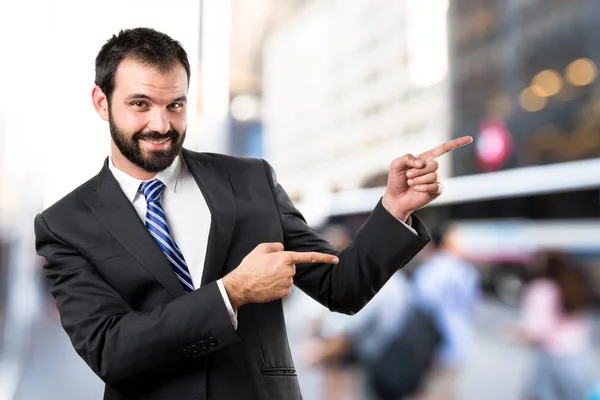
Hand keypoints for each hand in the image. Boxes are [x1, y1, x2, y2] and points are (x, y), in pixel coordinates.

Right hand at [222, 243, 338, 308]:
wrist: (241, 285)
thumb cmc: (250, 266)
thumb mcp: (260, 249)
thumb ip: (276, 246)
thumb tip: (283, 250)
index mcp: (285, 257)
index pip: (309, 257)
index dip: (324, 258)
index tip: (336, 259)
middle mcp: (289, 271)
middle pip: (292, 267)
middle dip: (283, 267)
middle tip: (267, 268)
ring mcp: (288, 283)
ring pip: (288, 278)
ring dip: (279, 277)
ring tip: (265, 277)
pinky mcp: (285, 293)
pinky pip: (285, 287)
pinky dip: (278, 286)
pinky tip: (267, 285)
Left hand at [382, 136, 472, 220]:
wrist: (396, 198)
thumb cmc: (396, 180)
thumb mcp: (396, 165)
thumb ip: (407, 158)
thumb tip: (422, 163)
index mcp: (425, 159)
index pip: (443, 149)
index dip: (456, 143)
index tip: (470, 139)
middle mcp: (432, 168)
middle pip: (434, 164)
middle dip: (418, 171)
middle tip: (408, 176)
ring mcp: (436, 180)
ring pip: (433, 176)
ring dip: (418, 180)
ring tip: (411, 183)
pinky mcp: (437, 191)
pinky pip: (435, 186)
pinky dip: (423, 187)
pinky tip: (417, 189)